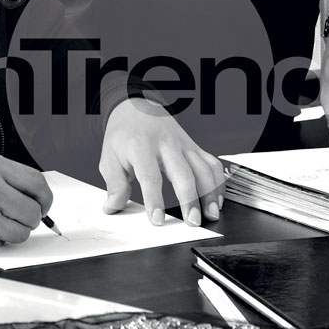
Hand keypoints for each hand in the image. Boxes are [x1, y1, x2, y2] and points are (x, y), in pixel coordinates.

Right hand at [0, 151, 51, 255]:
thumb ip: (3, 175)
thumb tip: (32, 192)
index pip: (36, 182)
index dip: (44, 197)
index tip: (43, 204)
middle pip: (34, 210)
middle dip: (32, 216)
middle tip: (21, 216)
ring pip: (23, 231)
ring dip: (16, 230)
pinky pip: (2, 243)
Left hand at [100, 98, 224, 226]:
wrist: (137, 107)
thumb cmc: (124, 135)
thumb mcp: (109, 157)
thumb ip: (115, 184)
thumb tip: (113, 207)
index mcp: (141, 146)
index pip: (150, 176)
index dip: (155, 200)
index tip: (157, 220)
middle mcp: (166, 143)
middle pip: (183, 172)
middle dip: (190, 199)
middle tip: (192, 222)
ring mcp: (183, 144)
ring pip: (203, 167)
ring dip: (210, 193)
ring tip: (210, 215)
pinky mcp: (194, 146)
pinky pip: (212, 162)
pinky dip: (219, 181)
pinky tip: (217, 199)